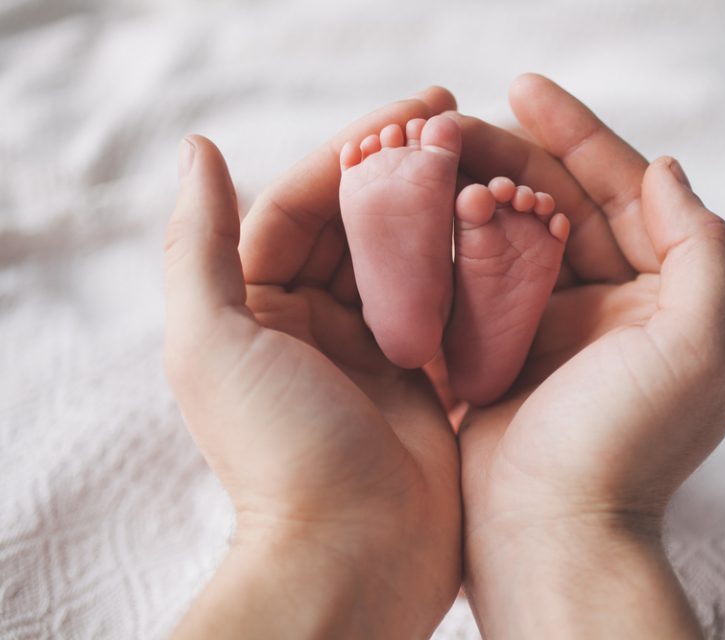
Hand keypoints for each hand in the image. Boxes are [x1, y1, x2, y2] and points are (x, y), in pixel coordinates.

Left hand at [164, 89, 460, 639]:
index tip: (414, 112)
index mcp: (258, 305)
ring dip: (442, 211)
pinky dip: (471, 266)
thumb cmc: (278, 452)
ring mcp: (373, 348)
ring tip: (489, 166)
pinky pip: (447, 304)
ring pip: (409, 257)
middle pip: (359, 223)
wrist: (353, 556)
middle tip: (461, 124)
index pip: (301, 203)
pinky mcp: (424, 377)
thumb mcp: (213, 342)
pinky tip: (505, 231)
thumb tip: (198, 148)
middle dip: (404, 171)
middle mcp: (313, 321)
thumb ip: (199, 244)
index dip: (352, 151)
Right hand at [449, 75, 724, 637]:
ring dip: (473, 193)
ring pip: (509, 235)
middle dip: (511, 157)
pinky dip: (448, 244)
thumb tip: (667, 169)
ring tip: (430, 157)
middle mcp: (608, 304)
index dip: (579, 134)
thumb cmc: (625, 446)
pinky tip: (417, 213)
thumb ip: (702, 249)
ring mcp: (548, 327)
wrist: (552, 537)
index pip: (621, 191)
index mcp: (660, 295)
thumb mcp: (698, 344)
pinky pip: (472, 280)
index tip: (524, 88)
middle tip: (454, 120)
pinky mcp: (497, 352)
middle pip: (558, 204)